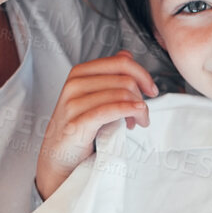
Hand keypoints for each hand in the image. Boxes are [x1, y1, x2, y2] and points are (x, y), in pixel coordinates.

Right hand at [36, 52, 158, 198]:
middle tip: (143, 114)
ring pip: (122, 94)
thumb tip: (126, 55)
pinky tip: (136, 120)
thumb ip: (109, 76)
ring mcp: (73, 103)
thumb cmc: (81, 127)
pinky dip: (130, 112)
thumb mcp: (94, 96)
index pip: (121, 62)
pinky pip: (112, 110)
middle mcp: (74, 84)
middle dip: (142, 96)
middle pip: (125, 79)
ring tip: (138, 122)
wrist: (59, 158)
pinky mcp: (77, 123)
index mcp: (80, 73)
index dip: (143, 74)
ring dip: (139, 110)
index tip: (152, 90)